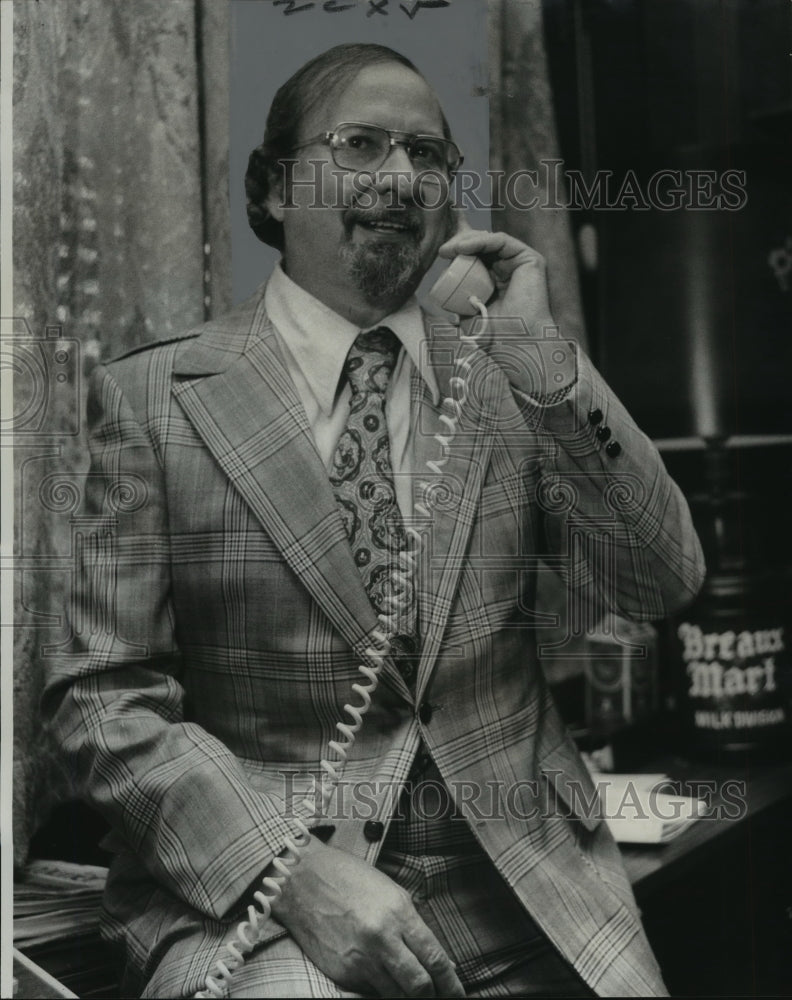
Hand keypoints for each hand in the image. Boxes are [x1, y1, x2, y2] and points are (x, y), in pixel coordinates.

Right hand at [270, 836, 464, 997]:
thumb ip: (413, 925)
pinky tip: (386, 983)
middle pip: (420, 985)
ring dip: (408, 997)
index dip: (452, 983)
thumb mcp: (390, 892)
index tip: (458, 993)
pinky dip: (382, 990)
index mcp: (398, 913)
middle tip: (441, 998)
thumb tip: (435, 958)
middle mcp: (382, 939)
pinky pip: (370, 991)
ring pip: (396, 995)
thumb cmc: (348, 879)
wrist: (302, 880)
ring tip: (415, 993)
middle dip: (434, 996)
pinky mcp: (342, 972)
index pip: (435, 958)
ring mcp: (360, 959)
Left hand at [438, 220, 575, 396]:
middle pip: (483, 245)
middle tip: (443, 251)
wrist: (514, 343)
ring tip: (450, 249)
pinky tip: (463, 247)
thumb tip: (436, 290)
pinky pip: (502, 241)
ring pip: (491, 240)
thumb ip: (457, 299)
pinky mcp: (530, 260)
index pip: (477, 257)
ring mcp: (520, 264)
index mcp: (496, 280)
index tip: (441, 255)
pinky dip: (481, 240)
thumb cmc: (493, 335)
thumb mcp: (466, 313)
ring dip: (467, 240)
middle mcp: (509, 269)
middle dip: (461, 242)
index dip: (459, 251)